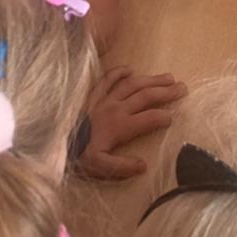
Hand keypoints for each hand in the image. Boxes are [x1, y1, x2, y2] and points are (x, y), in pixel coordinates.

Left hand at [77, 66, 186, 180]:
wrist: (53, 141)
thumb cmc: (78, 156)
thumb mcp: (100, 168)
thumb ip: (122, 167)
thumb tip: (143, 165)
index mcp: (120, 127)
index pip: (149, 119)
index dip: (164, 117)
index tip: (175, 116)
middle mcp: (115, 109)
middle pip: (146, 97)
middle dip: (166, 92)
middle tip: (183, 88)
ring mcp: (103, 99)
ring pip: (132, 85)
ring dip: (151, 80)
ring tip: (168, 77)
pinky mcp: (92, 96)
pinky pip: (106, 79)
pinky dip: (118, 72)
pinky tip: (130, 69)